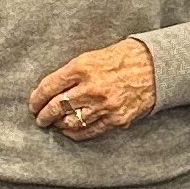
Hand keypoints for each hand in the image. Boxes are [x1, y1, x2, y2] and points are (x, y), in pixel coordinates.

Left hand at [29, 41, 157, 140]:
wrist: (155, 67)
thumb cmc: (123, 58)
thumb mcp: (93, 56)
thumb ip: (72, 72)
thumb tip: (51, 90)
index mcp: (83, 67)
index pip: (49, 86)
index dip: (36, 98)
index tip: (33, 103)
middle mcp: (91, 88)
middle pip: (56, 107)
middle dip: (43, 115)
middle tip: (39, 117)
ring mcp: (103, 106)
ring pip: (70, 122)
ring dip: (57, 125)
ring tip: (54, 124)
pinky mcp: (115, 119)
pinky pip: (88, 131)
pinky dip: (75, 133)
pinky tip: (69, 130)